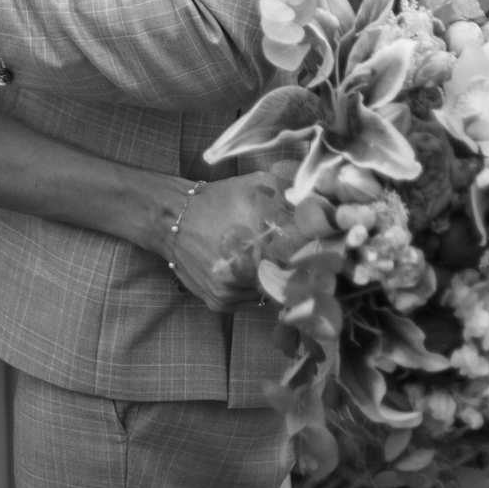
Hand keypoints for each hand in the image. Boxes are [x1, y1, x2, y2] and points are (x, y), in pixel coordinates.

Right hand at [167, 171, 299, 311]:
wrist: (171, 217)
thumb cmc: (217, 199)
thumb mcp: (257, 184)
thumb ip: (291, 196)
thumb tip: (317, 208)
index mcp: (261, 243)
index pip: (303, 261)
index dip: (310, 255)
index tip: (312, 248)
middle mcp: (246, 274)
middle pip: (288, 282)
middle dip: (293, 270)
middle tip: (291, 255)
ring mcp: (232, 292)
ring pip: (269, 295)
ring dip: (273, 282)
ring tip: (267, 261)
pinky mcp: (220, 303)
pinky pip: (250, 301)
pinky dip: (254, 288)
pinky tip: (248, 269)